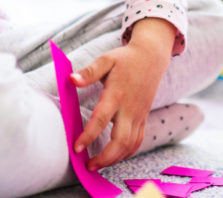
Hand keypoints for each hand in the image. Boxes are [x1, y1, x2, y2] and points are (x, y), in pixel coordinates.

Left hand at [70, 17, 175, 170]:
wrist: (151, 57)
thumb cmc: (125, 59)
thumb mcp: (105, 60)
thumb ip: (89, 72)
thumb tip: (70, 80)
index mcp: (117, 94)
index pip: (102, 119)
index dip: (89, 135)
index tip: (76, 148)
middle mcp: (129, 108)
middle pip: (121, 140)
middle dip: (105, 157)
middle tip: (87, 166)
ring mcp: (139, 115)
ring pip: (130, 145)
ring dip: (115, 159)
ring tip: (97, 165)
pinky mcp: (144, 118)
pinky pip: (138, 141)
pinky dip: (127, 153)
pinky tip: (114, 157)